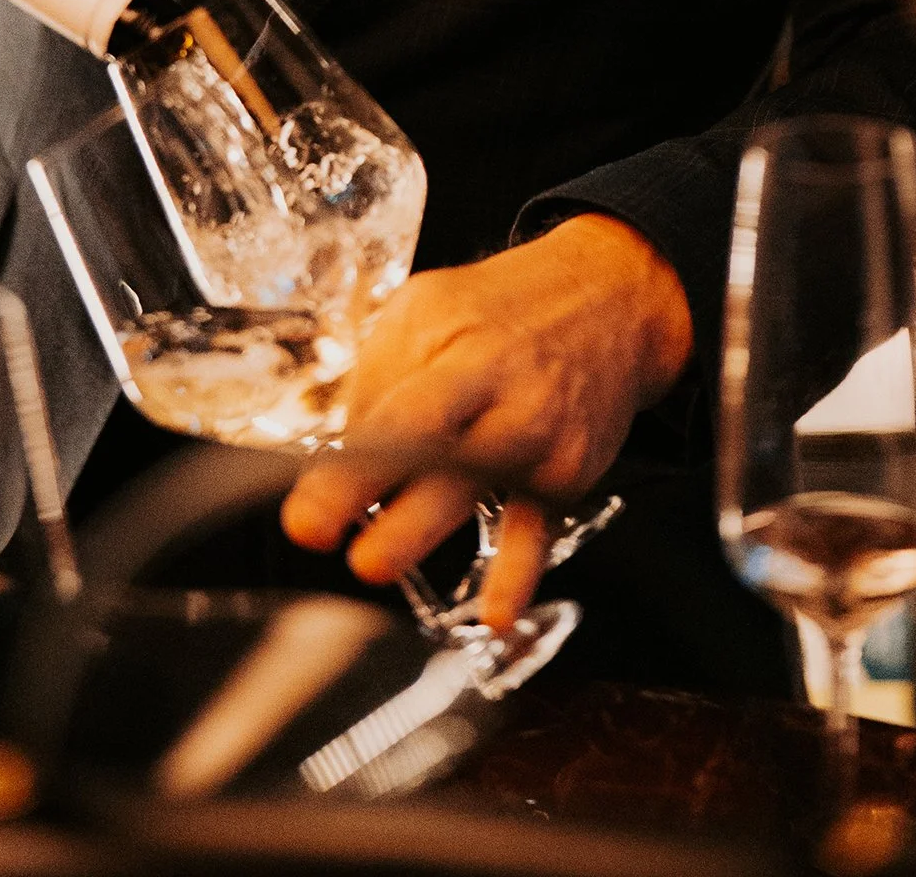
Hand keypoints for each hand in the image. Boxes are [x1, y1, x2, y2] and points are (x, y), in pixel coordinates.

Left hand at [280, 215, 690, 631]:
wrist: (611, 300)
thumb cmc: (504, 311)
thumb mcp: (430, 309)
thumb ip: (382, 379)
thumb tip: (338, 455)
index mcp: (458, 350)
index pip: (396, 412)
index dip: (347, 464)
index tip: (305, 510)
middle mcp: (502, 395)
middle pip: (434, 446)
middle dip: (374, 491)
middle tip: (321, 534)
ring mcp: (539, 437)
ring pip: (477, 490)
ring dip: (422, 530)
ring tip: (374, 565)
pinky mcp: (568, 475)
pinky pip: (539, 531)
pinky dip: (519, 574)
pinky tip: (496, 615)